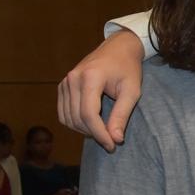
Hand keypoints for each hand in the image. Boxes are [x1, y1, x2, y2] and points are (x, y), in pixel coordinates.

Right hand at [58, 30, 145, 151]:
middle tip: (111, 141)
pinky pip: (63, 112)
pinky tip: (90, 124)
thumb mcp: (131, 91)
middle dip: (93, 134)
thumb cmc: (128, 68)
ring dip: (83, 130)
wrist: (119, 48)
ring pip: (67, 118)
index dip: (99, 134)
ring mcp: (65, 81)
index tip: (112, 146)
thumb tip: (115, 139)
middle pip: (77, 118)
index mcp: (90, 77)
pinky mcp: (62, 86)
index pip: (89, 114)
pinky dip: (74, 122)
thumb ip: (121, 115)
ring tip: (102, 132)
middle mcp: (73, 78)